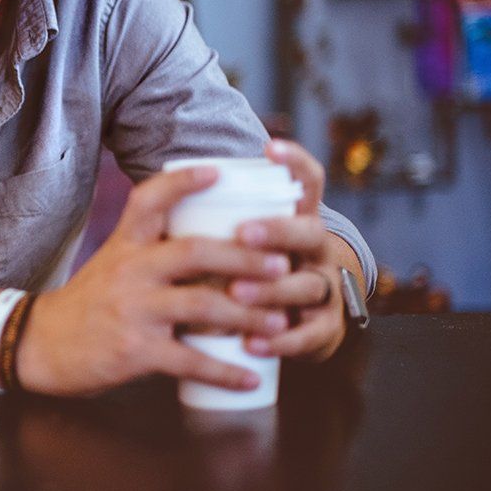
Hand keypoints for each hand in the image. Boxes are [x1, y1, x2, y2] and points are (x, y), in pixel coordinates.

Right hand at [16, 165, 290, 396]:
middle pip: (195, 252)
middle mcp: (130, 270)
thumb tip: (214, 244)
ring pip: (202, 305)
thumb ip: (153, 252)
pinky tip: (249, 377)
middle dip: (245, 257)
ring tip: (281, 322)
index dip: (183, 181)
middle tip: (281, 265)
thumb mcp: (112, 263)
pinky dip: (225, 371)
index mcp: (125, 244)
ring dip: (249, 315)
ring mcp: (133, 309)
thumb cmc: (87, 303)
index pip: (151, 200)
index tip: (218, 171)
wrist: (39, 344)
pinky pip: (190, 359)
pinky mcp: (135, 350)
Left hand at [229, 140, 355, 362]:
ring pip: (307, 285)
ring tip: (237, 292)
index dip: (295, 162)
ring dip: (271, 289)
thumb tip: (167, 182)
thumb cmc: (249, 274)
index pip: (307, 183)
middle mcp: (316, 250)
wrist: (293, 328)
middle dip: (277, 230)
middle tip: (243, 232)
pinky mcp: (324, 329)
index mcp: (295, 221)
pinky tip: (254, 343)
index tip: (269, 147)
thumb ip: (218, 219)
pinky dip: (281, 340)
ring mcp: (324, 289)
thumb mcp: (239, 244)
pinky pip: (309, 335)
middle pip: (309, 231)